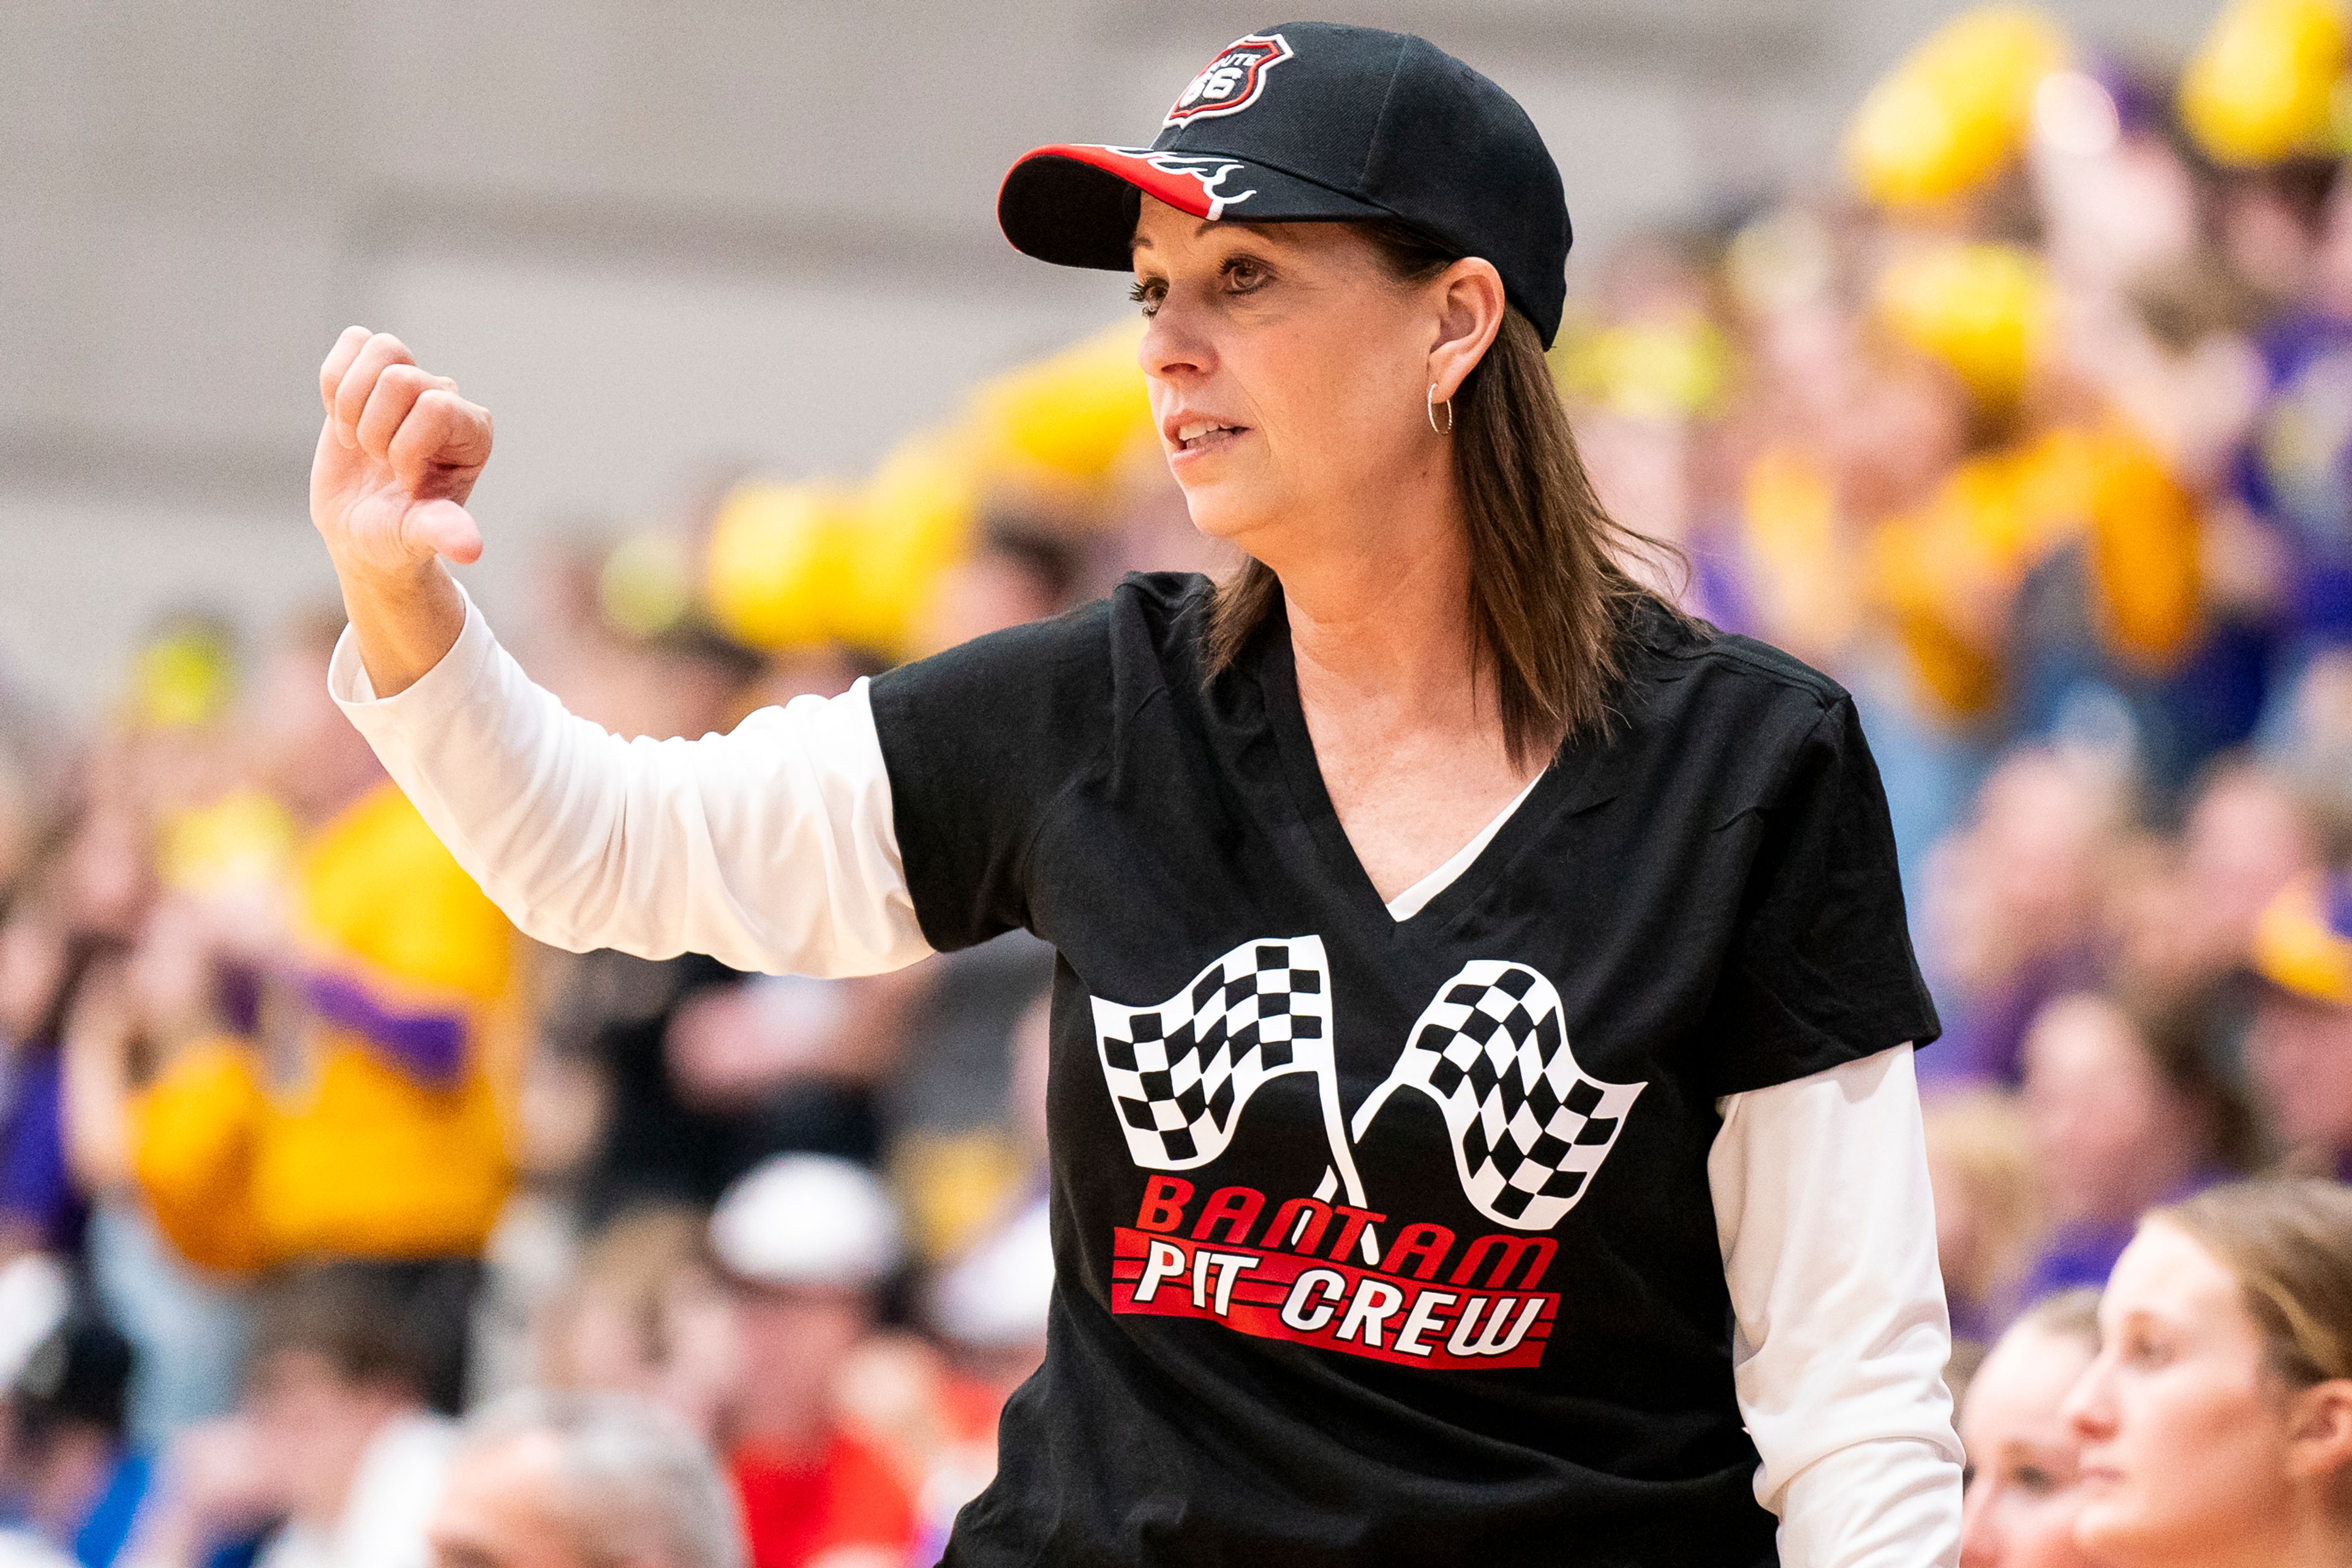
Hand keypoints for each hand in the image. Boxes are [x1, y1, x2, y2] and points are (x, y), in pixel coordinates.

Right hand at [311, 327, 491, 577]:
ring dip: (351, 404)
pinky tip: (342, 420)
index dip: (403, 448)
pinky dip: (334, 383)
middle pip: (400, 379)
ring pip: (380, 348)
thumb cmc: (396, 534)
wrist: (361, 529)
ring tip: (359, 441)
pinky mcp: (371, 372)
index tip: (404, 482)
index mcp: (474, 432)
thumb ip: (442, 532)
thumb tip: (470, 549)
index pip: (435, 407)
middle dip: (373, 431)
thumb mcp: (417, 537)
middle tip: (377, 464)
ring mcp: (411, 380)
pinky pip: (352, 341)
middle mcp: (448, 398)